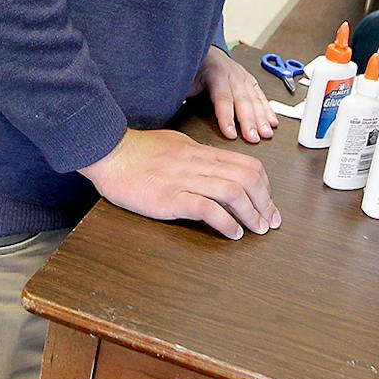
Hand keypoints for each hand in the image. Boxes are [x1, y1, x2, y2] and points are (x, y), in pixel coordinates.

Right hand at [81, 128, 280, 239]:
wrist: (108, 153)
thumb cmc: (136, 151)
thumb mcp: (174, 145)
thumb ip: (196, 157)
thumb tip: (214, 167)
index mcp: (200, 152)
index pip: (246, 164)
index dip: (265, 185)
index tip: (267, 202)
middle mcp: (197, 164)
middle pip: (247, 177)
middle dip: (265, 201)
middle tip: (270, 221)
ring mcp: (184, 180)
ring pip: (233, 191)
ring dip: (252, 213)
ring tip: (257, 229)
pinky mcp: (170, 198)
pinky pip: (207, 208)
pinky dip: (226, 222)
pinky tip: (232, 233)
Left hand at [189, 47, 277, 144]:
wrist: (202, 51)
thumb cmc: (192, 68)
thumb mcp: (183, 77)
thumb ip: (181, 91)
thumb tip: (170, 106)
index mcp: (214, 71)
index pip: (222, 97)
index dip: (227, 117)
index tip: (231, 134)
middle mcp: (232, 73)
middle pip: (242, 99)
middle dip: (249, 121)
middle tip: (254, 138)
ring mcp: (243, 76)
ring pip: (255, 98)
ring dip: (262, 117)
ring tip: (266, 133)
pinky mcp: (250, 81)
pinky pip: (261, 96)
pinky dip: (268, 109)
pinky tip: (273, 121)